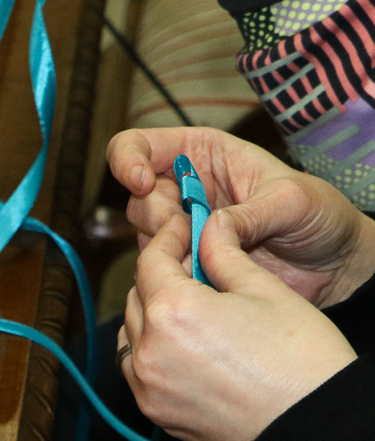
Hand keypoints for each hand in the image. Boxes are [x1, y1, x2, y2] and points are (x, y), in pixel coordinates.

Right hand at [108, 126, 374, 305]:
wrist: (332, 266)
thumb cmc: (320, 216)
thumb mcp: (292, 201)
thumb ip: (248, 213)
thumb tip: (208, 230)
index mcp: (203, 153)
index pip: (139, 144)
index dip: (128, 160)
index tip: (141, 183)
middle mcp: (184, 188)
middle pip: (136, 198)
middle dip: (158, 217)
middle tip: (192, 232)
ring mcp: (182, 229)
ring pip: (144, 237)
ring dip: (169, 249)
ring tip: (213, 256)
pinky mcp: (185, 264)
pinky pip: (159, 269)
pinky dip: (175, 275)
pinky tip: (210, 275)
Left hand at [121, 210, 355, 440]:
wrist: (309, 427)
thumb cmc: (299, 357)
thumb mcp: (266, 290)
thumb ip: (224, 256)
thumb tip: (207, 229)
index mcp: (173, 311)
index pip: (152, 261)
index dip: (168, 237)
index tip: (184, 226)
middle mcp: (148, 350)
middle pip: (137, 295)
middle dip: (160, 273)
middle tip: (192, 262)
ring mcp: (146, 385)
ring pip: (131, 332)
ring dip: (151, 311)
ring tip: (189, 302)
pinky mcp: (153, 411)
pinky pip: (136, 368)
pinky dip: (149, 348)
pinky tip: (181, 342)